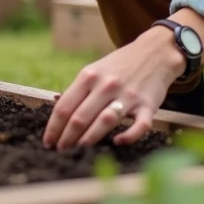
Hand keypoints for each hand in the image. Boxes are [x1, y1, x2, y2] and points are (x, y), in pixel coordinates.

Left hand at [43, 26, 182, 149]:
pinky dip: (128, 136)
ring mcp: (128, 96)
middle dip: (67, 138)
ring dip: (89, 139)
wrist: (155, 52)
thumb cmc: (120, 65)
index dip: (53, 128)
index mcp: (89, 76)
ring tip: (79, 151)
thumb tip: (59, 116)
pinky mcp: (148, 105)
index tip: (48, 142)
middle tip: (61, 151)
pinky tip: (117, 142)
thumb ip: (79, 90)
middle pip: (81, 117)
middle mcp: (107, 85)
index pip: (65, 106)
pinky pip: (139, 126)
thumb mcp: (95, 69)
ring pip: (105, 121)